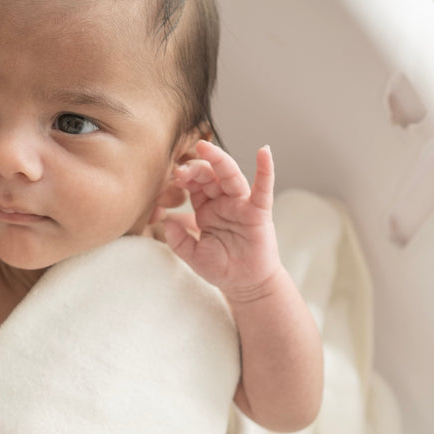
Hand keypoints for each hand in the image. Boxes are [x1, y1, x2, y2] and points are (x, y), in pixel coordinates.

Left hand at [162, 141, 281, 301]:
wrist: (245, 285)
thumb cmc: (221, 268)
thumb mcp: (193, 256)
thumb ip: (178, 241)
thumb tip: (168, 223)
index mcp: (206, 208)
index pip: (194, 185)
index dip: (184, 178)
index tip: (173, 177)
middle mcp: (224, 201)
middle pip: (210, 175)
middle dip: (196, 167)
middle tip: (181, 166)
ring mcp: (242, 204)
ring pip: (231, 176)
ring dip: (219, 160)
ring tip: (206, 148)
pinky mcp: (259, 211)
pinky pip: (263, 188)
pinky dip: (265, 169)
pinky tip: (264, 152)